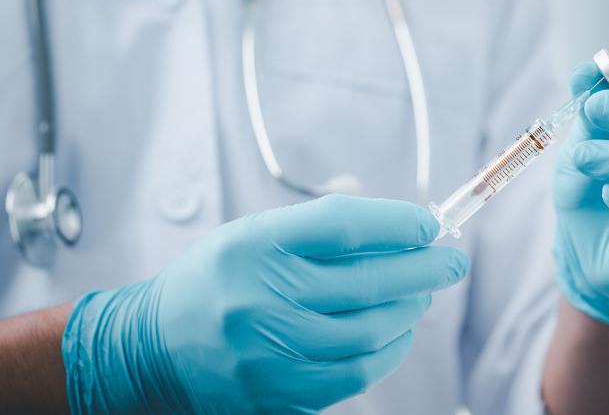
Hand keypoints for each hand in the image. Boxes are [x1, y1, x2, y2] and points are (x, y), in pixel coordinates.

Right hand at [62, 194, 468, 412]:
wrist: (154, 346)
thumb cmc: (215, 278)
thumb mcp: (253, 232)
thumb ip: (319, 222)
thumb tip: (391, 218)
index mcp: (254, 245)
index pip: (344, 225)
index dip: (397, 223)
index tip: (428, 224)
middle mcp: (260, 297)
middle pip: (367, 281)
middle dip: (424, 268)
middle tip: (451, 260)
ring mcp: (269, 352)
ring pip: (370, 332)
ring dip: (410, 310)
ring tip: (423, 295)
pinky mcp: (278, 393)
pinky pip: (355, 374)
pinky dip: (388, 350)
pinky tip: (398, 332)